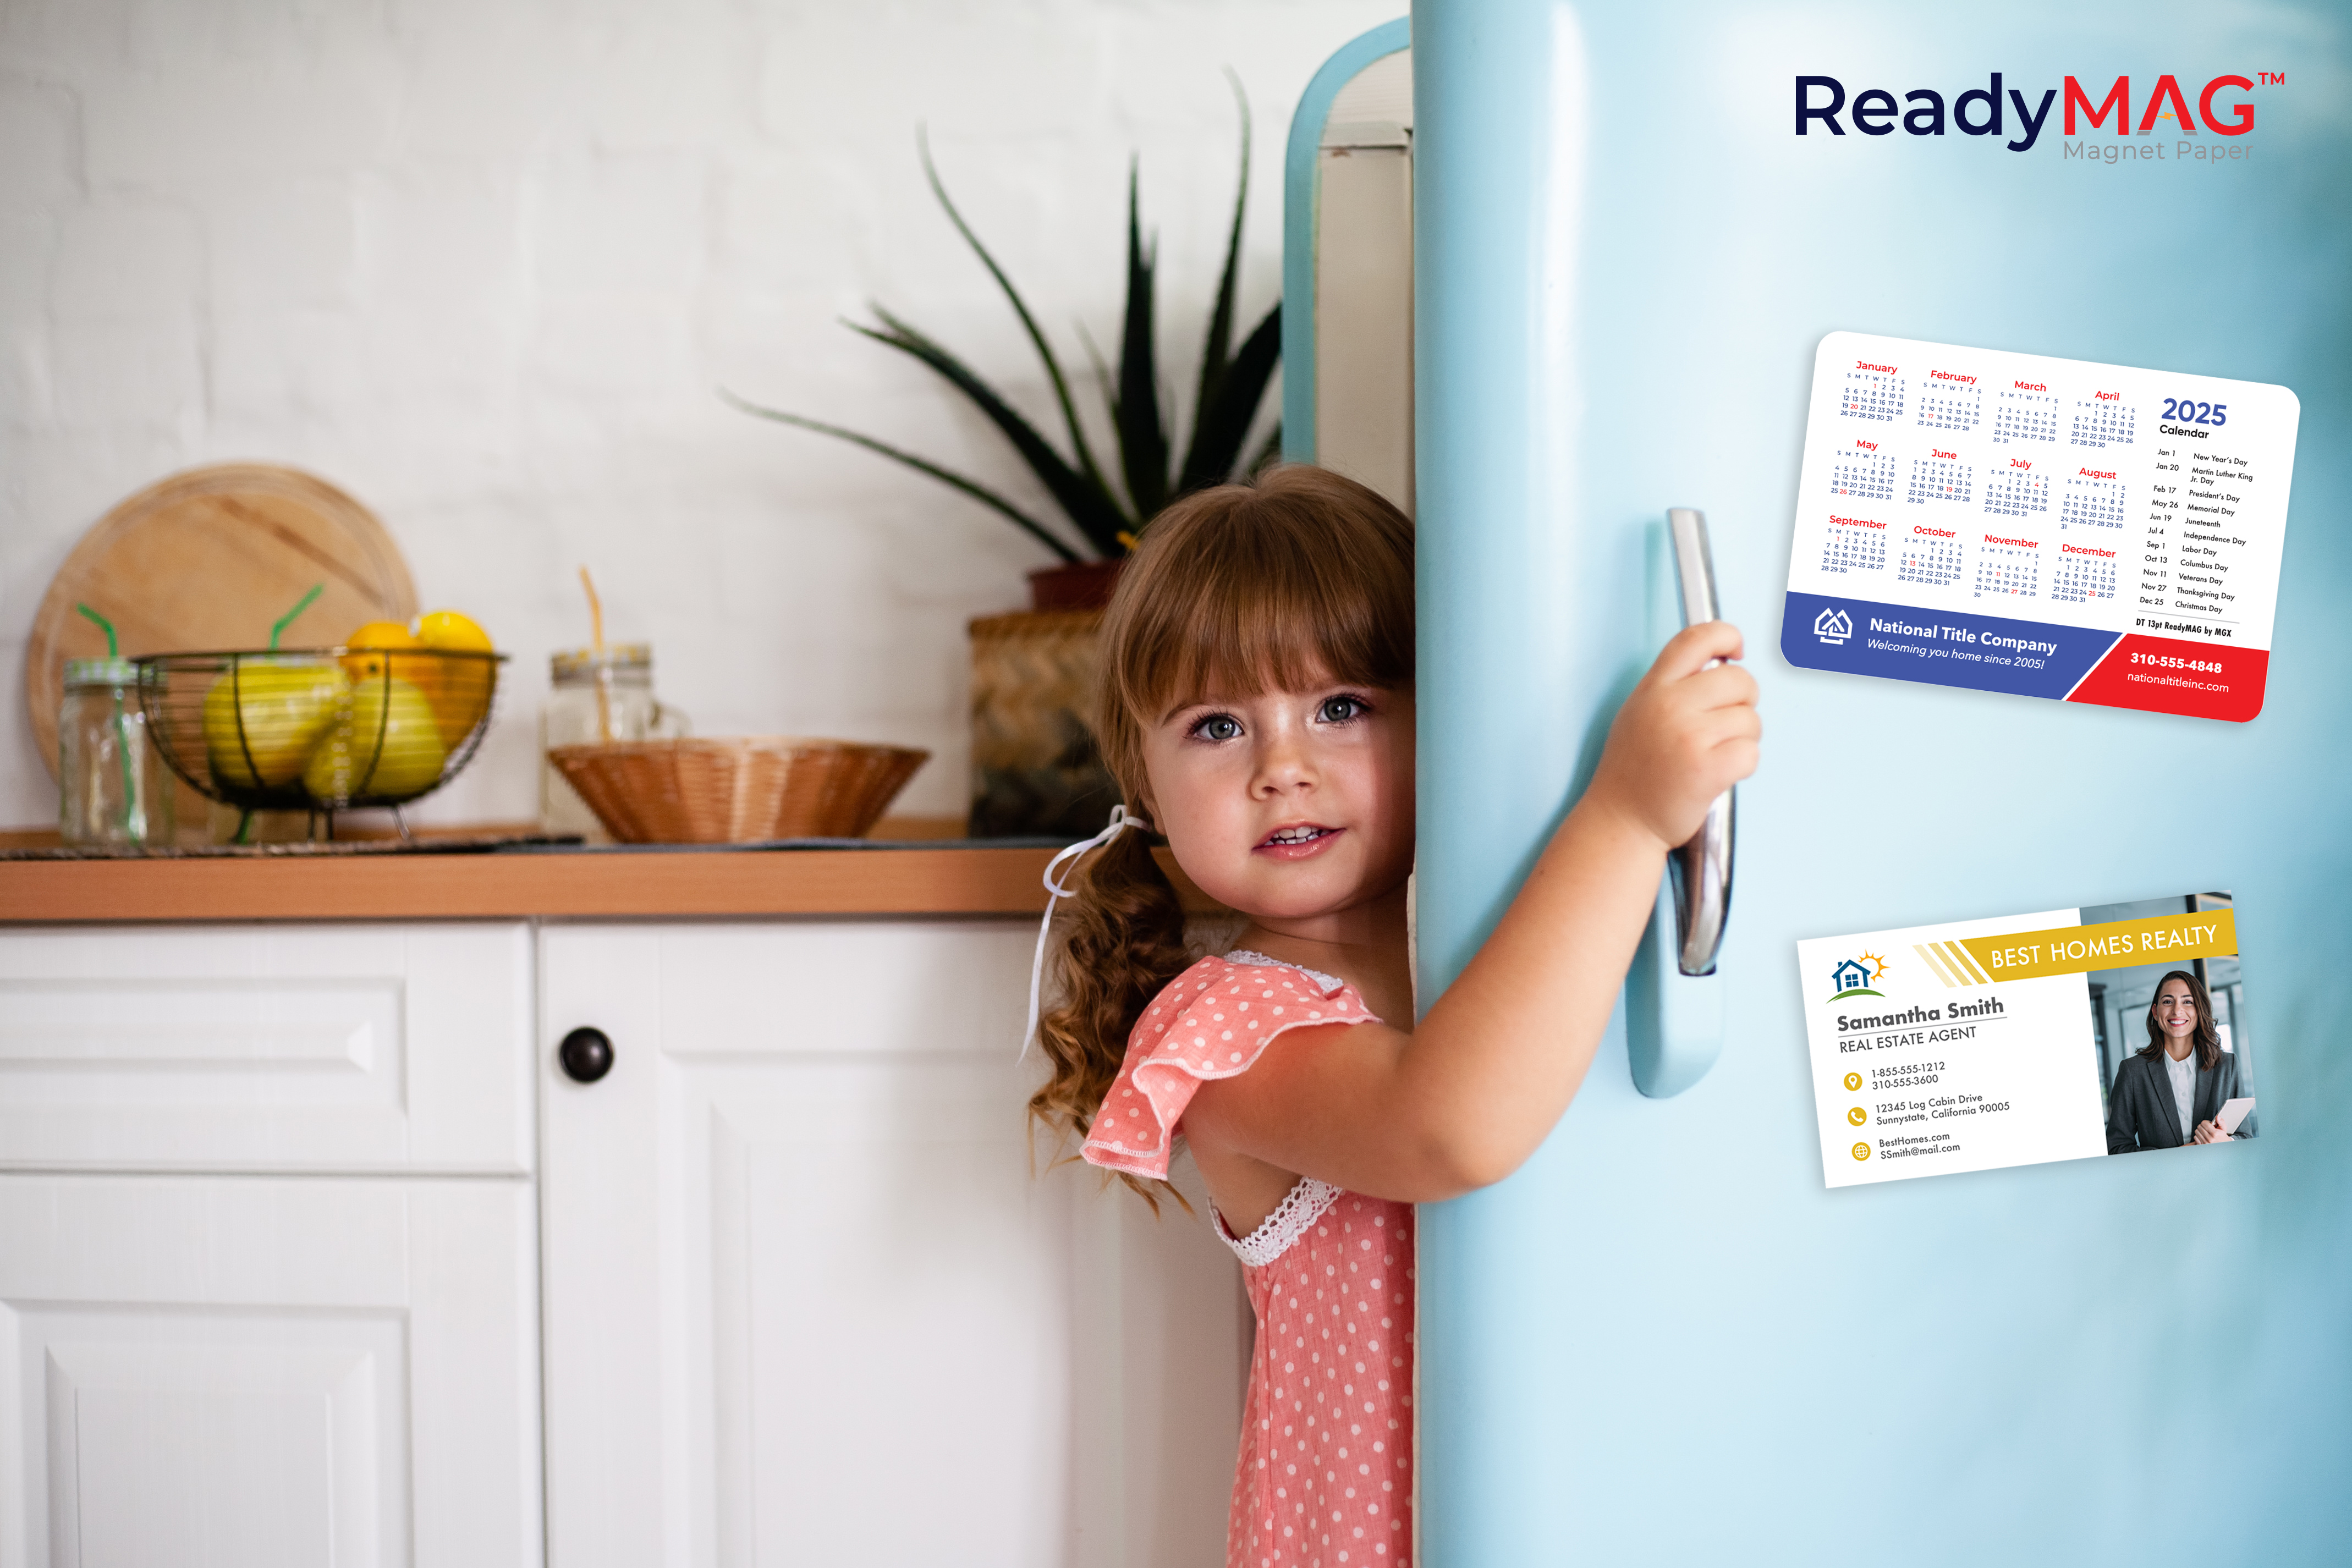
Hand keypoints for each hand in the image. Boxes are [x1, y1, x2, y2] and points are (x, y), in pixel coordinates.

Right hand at [1587, 621, 1760, 852]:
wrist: (1620, 820)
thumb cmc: (1635, 770)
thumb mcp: (1640, 712)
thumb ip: (1674, 685)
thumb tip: (1723, 664)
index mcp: (1654, 687)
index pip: (1698, 638)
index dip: (1727, 636)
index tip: (1736, 652)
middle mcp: (1669, 705)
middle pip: (1740, 680)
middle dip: (1744, 703)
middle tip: (1724, 725)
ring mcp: (1688, 736)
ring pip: (1751, 720)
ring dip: (1743, 739)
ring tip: (1714, 755)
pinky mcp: (1706, 769)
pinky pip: (1751, 753)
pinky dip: (1743, 765)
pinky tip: (1720, 773)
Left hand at [2191, 1118, 2229, 1143]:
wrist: (2223, 1146)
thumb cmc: (2222, 1137)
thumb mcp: (2223, 1129)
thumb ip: (2221, 1122)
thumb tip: (2217, 1117)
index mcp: (2215, 1134)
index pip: (2204, 1123)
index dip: (2206, 1122)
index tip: (2209, 1124)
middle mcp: (2209, 1139)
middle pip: (2199, 1127)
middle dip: (2203, 1126)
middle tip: (2208, 1128)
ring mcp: (2205, 1143)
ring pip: (2196, 1131)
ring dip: (2200, 1131)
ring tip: (2206, 1132)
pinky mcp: (2201, 1145)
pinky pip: (2195, 1137)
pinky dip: (2198, 1136)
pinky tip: (2203, 1136)